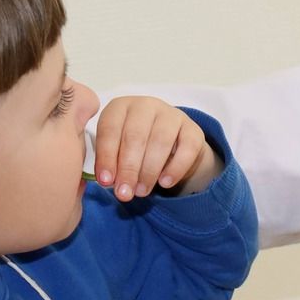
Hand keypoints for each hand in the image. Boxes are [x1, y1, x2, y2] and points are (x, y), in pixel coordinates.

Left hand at [92, 96, 217, 200]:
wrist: (170, 146)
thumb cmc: (134, 148)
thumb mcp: (117, 151)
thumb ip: (110, 163)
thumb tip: (108, 181)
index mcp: (120, 107)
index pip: (110, 129)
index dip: (107, 156)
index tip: (106, 181)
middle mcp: (145, 105)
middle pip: (135, 136)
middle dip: (128, 168)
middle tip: (124, 193)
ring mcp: (172, 114)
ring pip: (160, 141)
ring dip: (149, 171)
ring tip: (142, 191)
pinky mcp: (193, 129)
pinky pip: (187, 148)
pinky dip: (175, 168)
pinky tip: (165, 183)